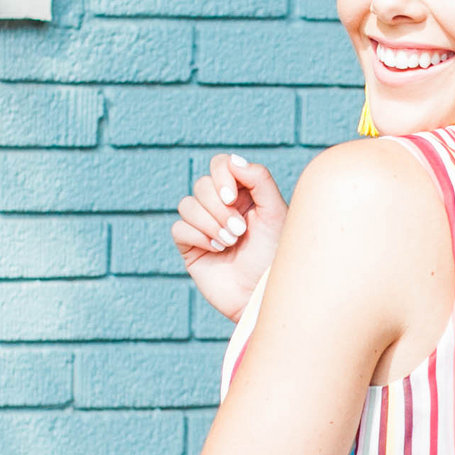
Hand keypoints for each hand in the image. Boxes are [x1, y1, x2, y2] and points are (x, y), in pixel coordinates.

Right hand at [172, 151, 287, 321]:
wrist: (263, 293)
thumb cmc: (275, 255)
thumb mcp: (275, 212)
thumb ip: (258, 179)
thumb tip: (233, 161)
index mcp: (243, 194)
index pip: (220, 165)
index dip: (221, 176)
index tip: (233, 197)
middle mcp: (221, 207)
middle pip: (202, 184)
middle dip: (218, 208)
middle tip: (239, 231)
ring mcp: (203, 226)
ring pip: (187, 204)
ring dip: (210, 223)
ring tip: (231, 242)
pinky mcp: (190, 247)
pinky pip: (179, 228)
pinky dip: (198, 236)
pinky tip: (217, 250)